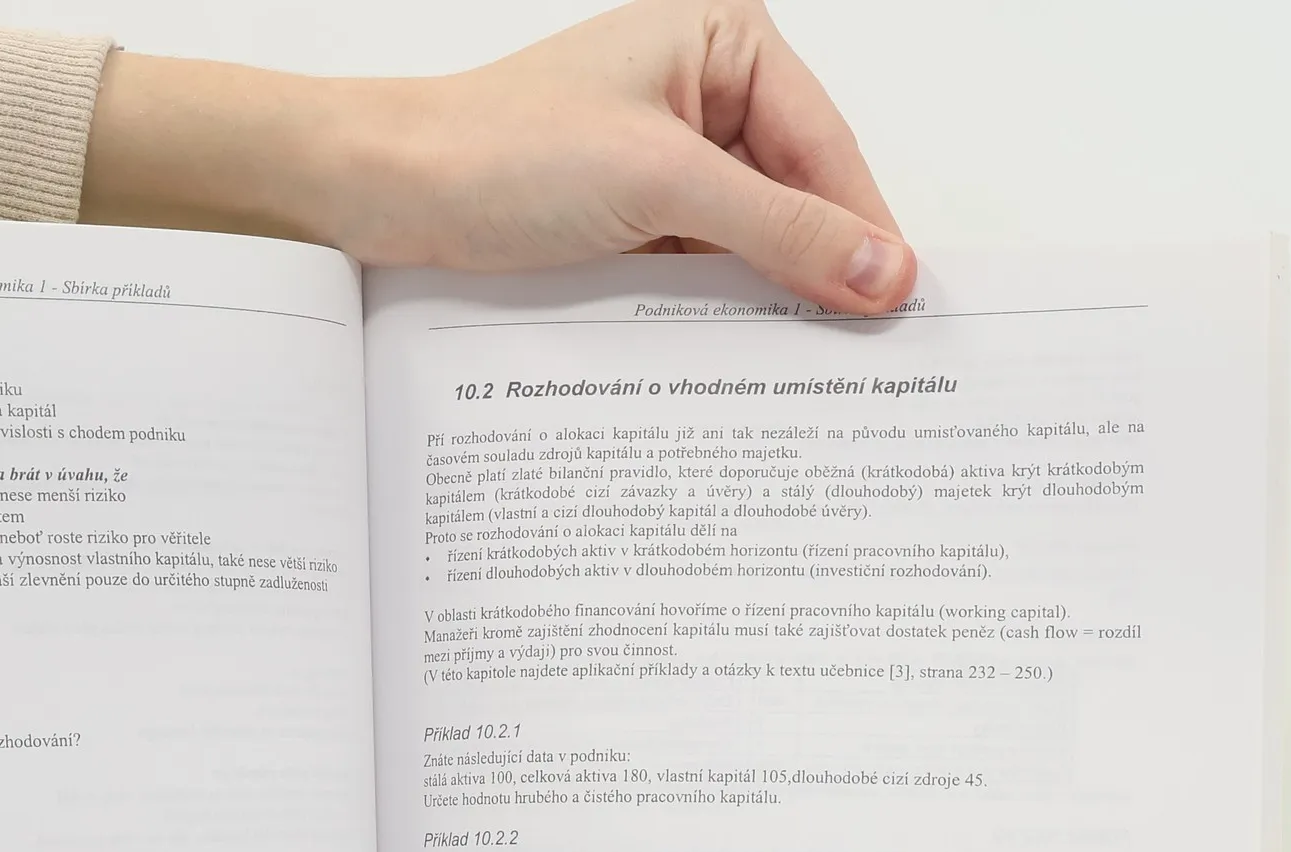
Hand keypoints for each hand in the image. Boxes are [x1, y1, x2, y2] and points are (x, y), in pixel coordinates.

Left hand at [83, 0, 913, 315]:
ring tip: (808, 369)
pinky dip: (718, 312)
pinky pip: (700, 269)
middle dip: (820, 270)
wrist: (388, 192)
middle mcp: (701, 94)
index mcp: (724, 43)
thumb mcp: (662, 185)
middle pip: (796, 196)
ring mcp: (665, 161)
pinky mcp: (630, 220)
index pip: (825, 146)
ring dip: (768, 301)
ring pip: (749, 241)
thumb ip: (779, 231)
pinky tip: (738, 360)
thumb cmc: (501, 154)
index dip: (864, 229)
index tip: (903, 307)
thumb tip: (884, 272)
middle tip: (865, 357)